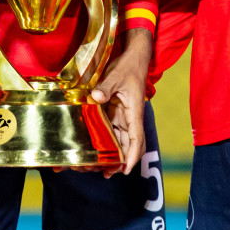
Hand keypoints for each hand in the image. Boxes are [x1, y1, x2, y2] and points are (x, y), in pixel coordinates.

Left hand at [89, 27, 153, 176]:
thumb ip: (106, 86)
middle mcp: (129, 118)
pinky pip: (110, 132)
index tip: (126, 170)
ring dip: (111, 156)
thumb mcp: (116, 74)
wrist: (134, 56)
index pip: (136, 138)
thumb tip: (96, 97)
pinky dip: (104, 144)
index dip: (132, 156)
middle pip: (127, 146)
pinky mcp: (114, 113)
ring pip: (119, 142)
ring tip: (95, 168)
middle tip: (104, 173)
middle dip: (119, 162)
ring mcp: (122, 117)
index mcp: (134, 112)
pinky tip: (92, 152)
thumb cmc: (128, 66)